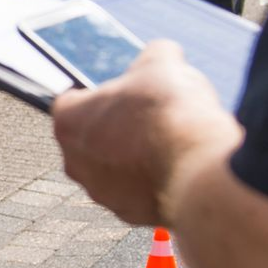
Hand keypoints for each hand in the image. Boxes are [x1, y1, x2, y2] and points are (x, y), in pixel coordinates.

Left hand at [51, 40, 241, 224]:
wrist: (199, 167)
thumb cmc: (170, 111)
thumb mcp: (163, 61)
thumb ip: (153, 55)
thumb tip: (162, 55)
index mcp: (69, 120)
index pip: (70, 101)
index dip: (98, 93)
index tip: (121, 91)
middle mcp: (75, 161)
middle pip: (89, 137)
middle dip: (114, 126)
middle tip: (146, 113)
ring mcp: (101, 192)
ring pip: (111, 167)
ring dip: (132, 155)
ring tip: (167, 138)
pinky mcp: (128, 213)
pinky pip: (135, 190)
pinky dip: (151, 178)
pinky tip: (176, 163)